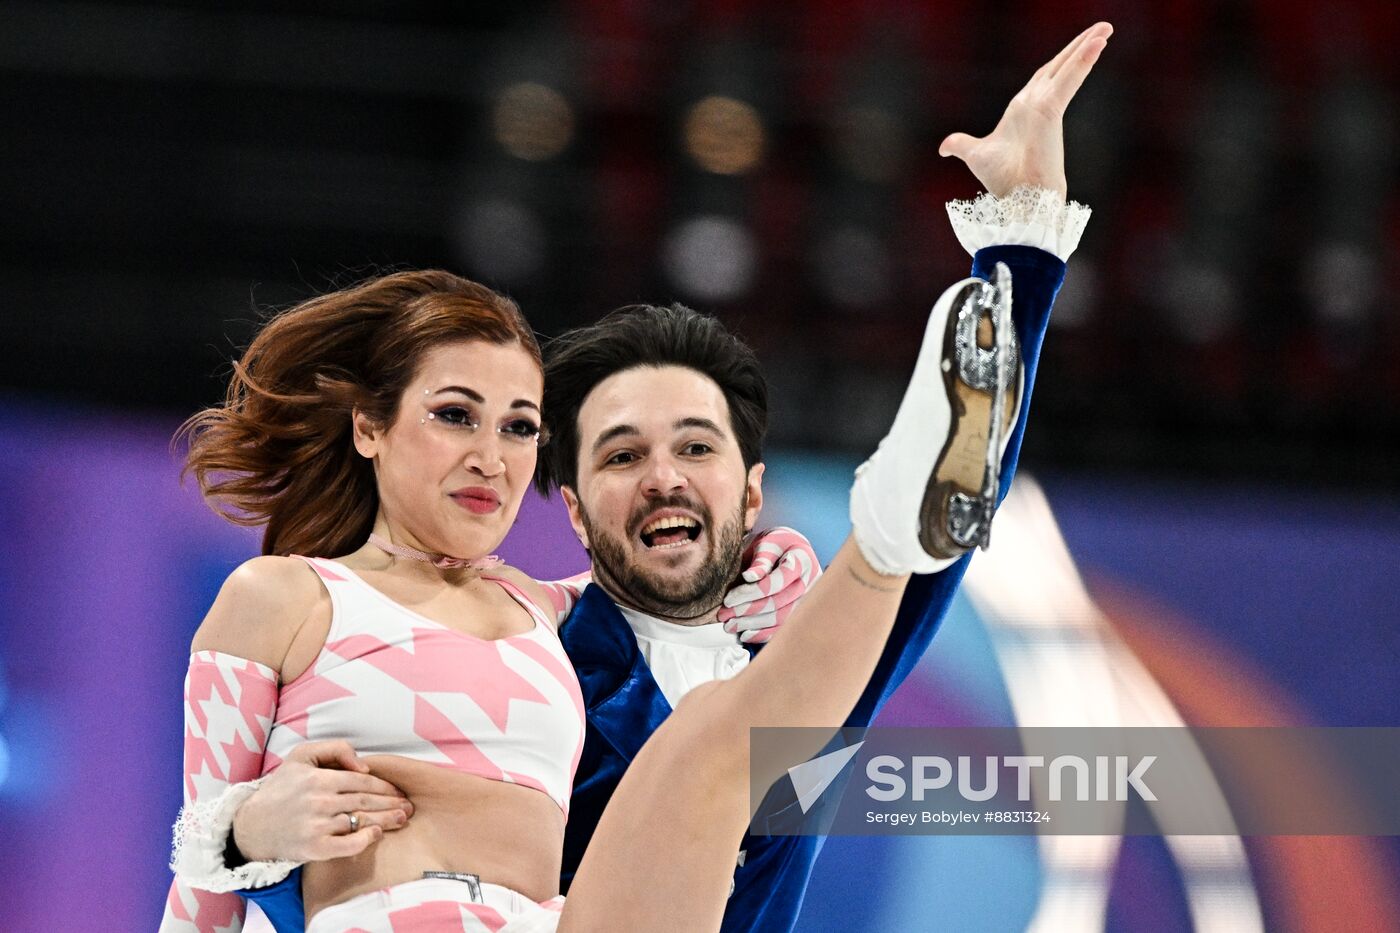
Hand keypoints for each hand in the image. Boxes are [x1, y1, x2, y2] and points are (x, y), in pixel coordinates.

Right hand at [232, 740, 412, 861]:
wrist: (251, 825)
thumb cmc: (281, 788)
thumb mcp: (302, 756)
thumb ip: (335, 749)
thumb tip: (364, 766)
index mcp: (319, 778)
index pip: (362, 782)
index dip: (385, 786)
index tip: (398, 791)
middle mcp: (319, 801)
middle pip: (366, 802)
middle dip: (392, 803)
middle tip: (409, 806)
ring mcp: (317, 826)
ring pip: (361, 821)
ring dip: (387, 820)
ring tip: (403, 819)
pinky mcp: (313, 849)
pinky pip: (348, 846)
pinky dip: (365, 840)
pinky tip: (376, 834)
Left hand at [718, 527, 821, 643]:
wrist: (791, 550)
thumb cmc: (776, 545)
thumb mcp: (767, 542)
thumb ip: (761, 558)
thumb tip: (750, 577)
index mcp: (801, 560)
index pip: (778, 580)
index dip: (752, 592)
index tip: (729, 598)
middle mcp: (809, 582)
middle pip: (777, 602)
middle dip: (747, 610)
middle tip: (723, 614)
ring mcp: (807, 599)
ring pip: (780, 618)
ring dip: (752, 624)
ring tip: (729, 625)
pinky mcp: (801, 612)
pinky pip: (783, 628)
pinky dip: (763, 634)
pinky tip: (745, 635)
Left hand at [939, 22, 1112, 197]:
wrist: (1020, 198)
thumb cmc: (1003, 180)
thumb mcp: (976, 154)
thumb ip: (962, 144)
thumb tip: (944, 148)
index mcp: (1024, 109)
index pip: (1044, 75)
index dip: (1060, 60)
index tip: (1077, 45)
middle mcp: (1037, 104)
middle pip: (1060, 66)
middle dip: (1079, 46)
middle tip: (1102, 29)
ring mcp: (1045, 105)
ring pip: (1068, 67)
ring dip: (1087, 46)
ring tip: (1106, 29)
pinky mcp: (1051, 109)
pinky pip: (1069, 79)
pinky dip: (1082, 61)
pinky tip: (1098, 43)